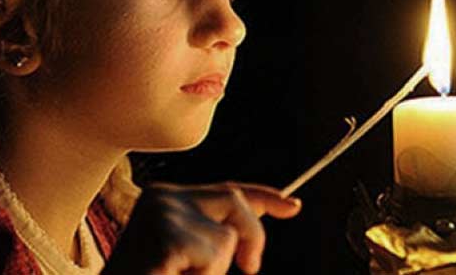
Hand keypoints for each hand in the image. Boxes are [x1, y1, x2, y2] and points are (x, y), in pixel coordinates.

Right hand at [102, 182, 301, 274]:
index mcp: (164, 197)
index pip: (226, 189)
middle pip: (233, 200)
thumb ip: (213, 235)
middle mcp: (161, 198)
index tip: (293, 206)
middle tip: (252, 268)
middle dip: (253, 234)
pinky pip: (212, 260)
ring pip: (225, 241)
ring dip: (212, 273)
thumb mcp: (185, 252)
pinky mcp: (166, 241)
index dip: (263, 197)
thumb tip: (254, 239)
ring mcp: (161, 216)